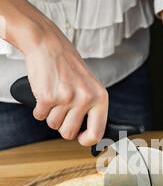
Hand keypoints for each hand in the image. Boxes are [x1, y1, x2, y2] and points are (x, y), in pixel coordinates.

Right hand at [24, 25, 107, 145]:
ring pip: (53, 125)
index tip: (80, 138)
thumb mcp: (89, 86)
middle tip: (62, 108)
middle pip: (69, 133)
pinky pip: (39, 116)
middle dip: (62, 125)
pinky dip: (39, 108)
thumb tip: (91, 137)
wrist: (48, 44)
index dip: (86, 140)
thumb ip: (92, 108)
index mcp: (100, 98)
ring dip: (50, 114)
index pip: (96, 133)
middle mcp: (85, 99)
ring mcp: (67, 98)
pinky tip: (44, 92)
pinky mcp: (48, 97)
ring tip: (54, 95)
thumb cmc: (68, 66)